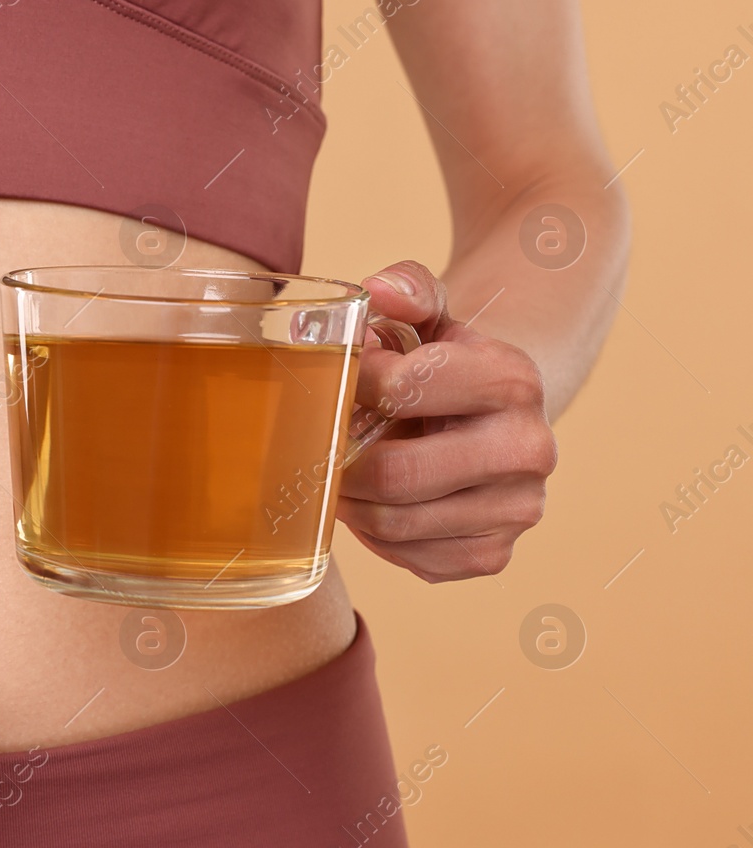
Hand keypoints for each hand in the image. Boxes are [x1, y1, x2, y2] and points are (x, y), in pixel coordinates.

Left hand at [337, 260, 557, 582]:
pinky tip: (377, 502)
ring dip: (350, 501)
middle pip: (393, 473)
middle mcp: (528, 449)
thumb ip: (407, 289)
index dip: (350, 384)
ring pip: (392, 523)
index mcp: (512, 379)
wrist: (495, 418)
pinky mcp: (494, 555)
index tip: (339, 381)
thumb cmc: (444, 363)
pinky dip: (376, 535)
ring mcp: (517, 510)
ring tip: (342, 473)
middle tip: (319, 447)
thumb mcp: (431, 314)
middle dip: (339, 462)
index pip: (401, 388)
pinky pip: (408, 558)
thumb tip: (378, 292)